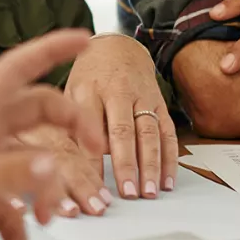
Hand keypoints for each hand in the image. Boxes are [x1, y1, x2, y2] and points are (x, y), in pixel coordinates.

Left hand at [0, 29, 105, 239]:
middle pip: (36, 116)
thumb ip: (3, 173)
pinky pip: (11, 213)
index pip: (15, 70)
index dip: (50, 50)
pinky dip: (17, 235)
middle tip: (92, 150)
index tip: (84, 39)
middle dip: (68, 129)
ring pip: (31, 169)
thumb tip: (55, 165)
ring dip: (44, 195)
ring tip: (43, 221)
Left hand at [64, 34, 177, 199]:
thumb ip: (70, 126)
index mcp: (88, 90)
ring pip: (149, 132)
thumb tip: (71, 168)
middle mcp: (117, 91)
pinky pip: (167, 131)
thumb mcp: (70, 93)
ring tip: (149, 192)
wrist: (117, 47)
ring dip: (151, 164)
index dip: (91, 157)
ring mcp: (142, 96)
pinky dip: (170, 158)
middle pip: (122, 129)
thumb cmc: (88, 77)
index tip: (92, 185)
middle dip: (126, 163)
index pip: (89, 126)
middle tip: (127, 192)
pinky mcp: (159, 102)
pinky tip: (167, 181)